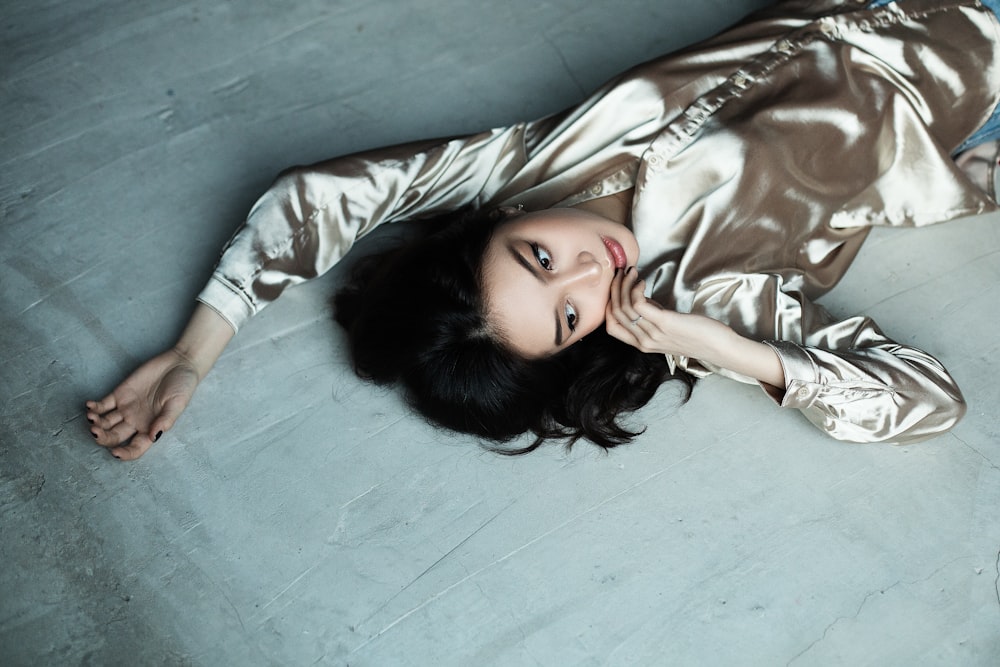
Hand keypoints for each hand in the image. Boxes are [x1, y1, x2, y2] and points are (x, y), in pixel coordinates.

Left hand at [86, 349, 199, 459]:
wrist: (179, 363)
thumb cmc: (183, 386)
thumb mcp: (178, 404)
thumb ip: (165, 420)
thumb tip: (154, 437)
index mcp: (150, 428)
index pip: (135, 447)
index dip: (125, 453)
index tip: (115, 452)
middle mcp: (136, 422)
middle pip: (114, 436)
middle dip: (103, 438)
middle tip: (96, 432)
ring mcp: (126, 408)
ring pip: (105, 422)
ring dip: (95, 423)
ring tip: (92, 417)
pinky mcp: (120, 394)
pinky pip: (103, 404)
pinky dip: (94, 407)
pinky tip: (90, 406)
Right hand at [605, 268, 785, 386]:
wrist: (719, 347)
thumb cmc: (697, 336)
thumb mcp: (666, 328)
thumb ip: (651, 317)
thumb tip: (640, 297)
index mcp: (641, 344)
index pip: (611, 326)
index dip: (608, 304)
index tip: (616, 286)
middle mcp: (644, 341)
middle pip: (615, 313)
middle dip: (615, 288)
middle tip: (622, 272)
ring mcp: (653, 333)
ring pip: (624, 307)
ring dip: (625, 284)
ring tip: (632, 272)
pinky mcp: (664, 323)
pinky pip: (638, 305)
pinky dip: (636, 289)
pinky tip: (643, 281)